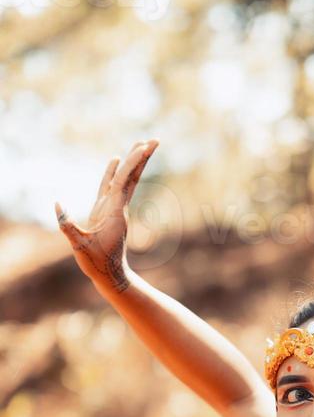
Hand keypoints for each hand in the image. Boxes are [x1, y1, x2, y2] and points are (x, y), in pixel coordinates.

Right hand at [55, 139, 158, 291]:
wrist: (110, 276)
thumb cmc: (97, 263)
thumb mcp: (80, 246)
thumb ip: (68, 226)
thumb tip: (57, 205)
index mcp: (113, 211)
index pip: (124, 180)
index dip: (133, 162)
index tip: (144, 147)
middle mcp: (117, 207)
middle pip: (131, 177)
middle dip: (141, 158)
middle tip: (153, 140)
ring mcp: (113, 209)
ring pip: (125, 181)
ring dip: (133, 163)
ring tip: (140, 145)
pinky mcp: (108, 212)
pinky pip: (114, 187)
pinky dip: (116, 173)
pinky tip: (116, 163)